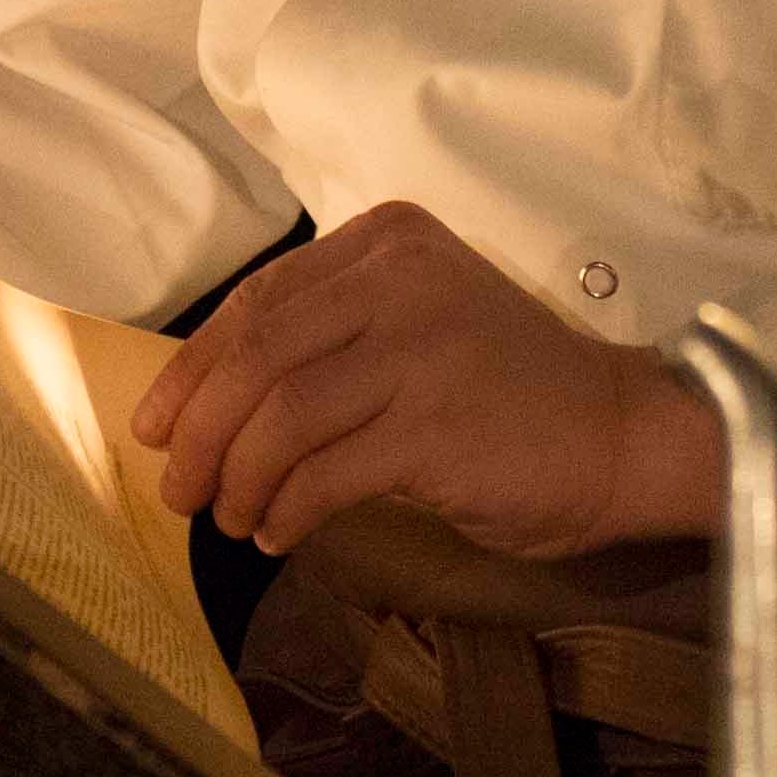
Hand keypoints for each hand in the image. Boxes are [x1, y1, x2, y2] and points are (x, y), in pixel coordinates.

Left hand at [129, 202, 727, 558]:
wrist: (621, 435)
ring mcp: (419, 349)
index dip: (190, 370)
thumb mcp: (415, 326)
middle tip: (177, 490)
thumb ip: (328, 337)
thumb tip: (201, 402)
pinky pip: (322, 475)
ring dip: (236, 481)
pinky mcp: (434, 426)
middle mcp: (399, 280)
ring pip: (278, 418)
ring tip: (232, 520)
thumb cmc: (508, 392)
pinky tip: (280, 533)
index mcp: (387, 242)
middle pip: (254, 357)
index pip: (257, 302)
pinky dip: (285, 511)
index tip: (156, 426)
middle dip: (198, 433)